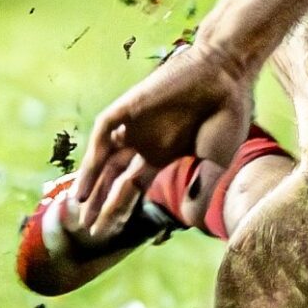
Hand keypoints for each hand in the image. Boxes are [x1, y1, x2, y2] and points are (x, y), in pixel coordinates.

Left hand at [72, 40, 254, 236]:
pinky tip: (87, 177)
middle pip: (114, 178)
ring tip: (79, 209)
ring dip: (91, 183)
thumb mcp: (216, 162)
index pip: (132, 188)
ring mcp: (136, 125)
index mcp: (163, 155)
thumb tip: (191, 220)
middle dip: (101, 203)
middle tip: (87, 230)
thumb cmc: (227, 115)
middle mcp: (145, 142)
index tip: (107, 233)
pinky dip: (93, 156)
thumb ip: (201, 188)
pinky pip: (104, 132)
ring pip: (104, 159)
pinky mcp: (130, 107)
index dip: (119, 209)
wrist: (227, 74)